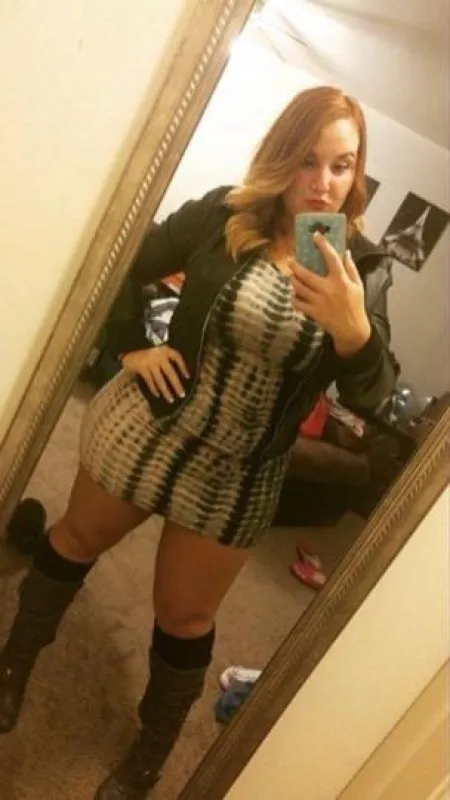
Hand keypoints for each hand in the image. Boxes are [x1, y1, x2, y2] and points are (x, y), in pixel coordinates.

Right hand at [122, 346, 188, 401]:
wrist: (127, 348)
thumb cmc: (146, 351)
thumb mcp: (158, 351)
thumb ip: (166, 359)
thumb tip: (178, 374)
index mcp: (164, 349)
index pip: (177, 357)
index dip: (183, 367)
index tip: (188, 377)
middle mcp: (158, 355)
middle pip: (170, 372)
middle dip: (176, 385)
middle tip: (182, 395)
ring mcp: (149, 362)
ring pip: (160, 379)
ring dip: (166, 391)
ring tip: (171, 399)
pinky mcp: (141, 367)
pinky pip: (150, 380)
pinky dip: (154, 388)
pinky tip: (158, 395)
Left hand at [290, 233, 370, 356]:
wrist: (351, 329)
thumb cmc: (355, 305)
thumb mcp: (358, 285)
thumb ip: (351, 268)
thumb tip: (346, 252)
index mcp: (341, 280)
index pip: (331, 258)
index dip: (323, 245)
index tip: (315, 235)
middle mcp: (328, 289)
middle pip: (306, 274)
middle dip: (295, 266)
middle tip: (290, 260)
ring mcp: (319, 301)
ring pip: (299, 288)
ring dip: (293, 280)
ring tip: (291, 276)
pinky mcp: (313, 312)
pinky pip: (298, 303)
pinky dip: (294, 298)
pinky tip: (295, 294)